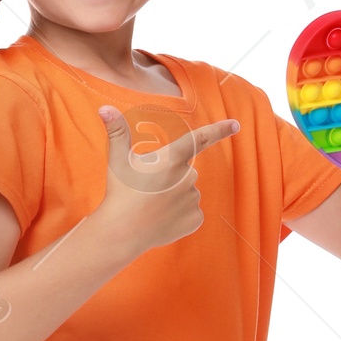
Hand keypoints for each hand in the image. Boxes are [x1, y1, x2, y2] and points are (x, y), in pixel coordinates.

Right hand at [94, 106, 239, 254]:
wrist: (121, 233)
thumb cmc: (119, 192)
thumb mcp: (117, 159)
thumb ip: (117, 131)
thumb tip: (104, 108)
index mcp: (172, 159)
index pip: (201, 139)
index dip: (220, 130)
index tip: (236, 124)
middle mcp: (188, 177)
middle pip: (185, 171)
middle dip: (170, 177)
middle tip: (148, 189)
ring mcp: (193, 199)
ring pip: (187, 192)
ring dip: (174, 196)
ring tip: (152, 206)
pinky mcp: (196, 219)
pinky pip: (191, 211)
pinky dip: (179, 215)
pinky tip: (161, 219)